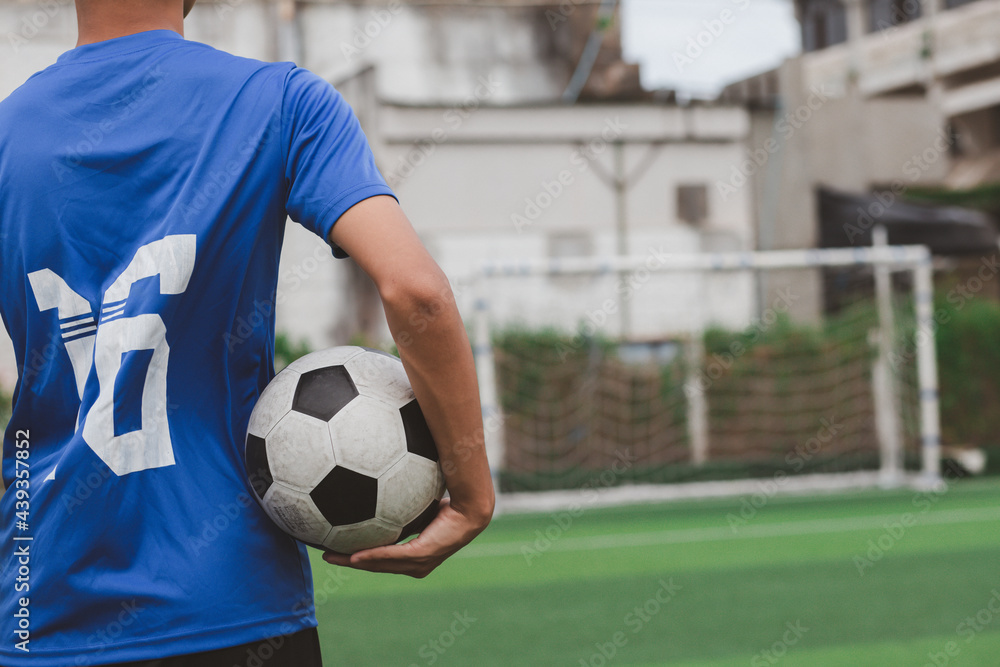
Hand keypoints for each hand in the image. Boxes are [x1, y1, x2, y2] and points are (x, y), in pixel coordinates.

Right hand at [322, 498, 490, 577]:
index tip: (338, 548)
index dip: (360, 556)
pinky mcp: (422, 554)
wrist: (471, 504)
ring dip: (355, 562)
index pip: (383, 559)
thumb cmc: (449, 498)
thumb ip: (400, 498)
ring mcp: (420, 562)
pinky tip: (354, 556)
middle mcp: (417, 563)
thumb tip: (383, 475)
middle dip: (350, 562)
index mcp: (415, 554)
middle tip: (326, 555)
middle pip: (376, 566)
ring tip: (331, 557)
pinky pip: (392, 556)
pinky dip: (372, 556)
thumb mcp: (418, 500)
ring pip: (380, 565)